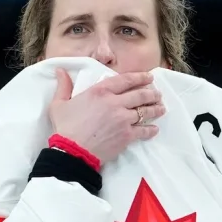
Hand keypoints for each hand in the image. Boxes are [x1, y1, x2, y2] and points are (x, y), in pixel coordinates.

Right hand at [48, 68, 165, 163]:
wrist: (72, 151)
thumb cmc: (65, 127)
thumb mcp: (59, 104)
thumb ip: (64, 86)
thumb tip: (60, 71)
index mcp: (100, 91)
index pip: (126, 80)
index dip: (140, 77)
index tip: (149, 77)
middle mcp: (115, 102)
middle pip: (140, 95)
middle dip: (152, 94)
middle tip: (158, 94)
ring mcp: (123, 119)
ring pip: (145, 111)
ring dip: (155, 109)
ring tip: (161, 108)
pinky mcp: (127, 135)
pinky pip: (144, 130)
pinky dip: (151, 129)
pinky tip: (155, 129)